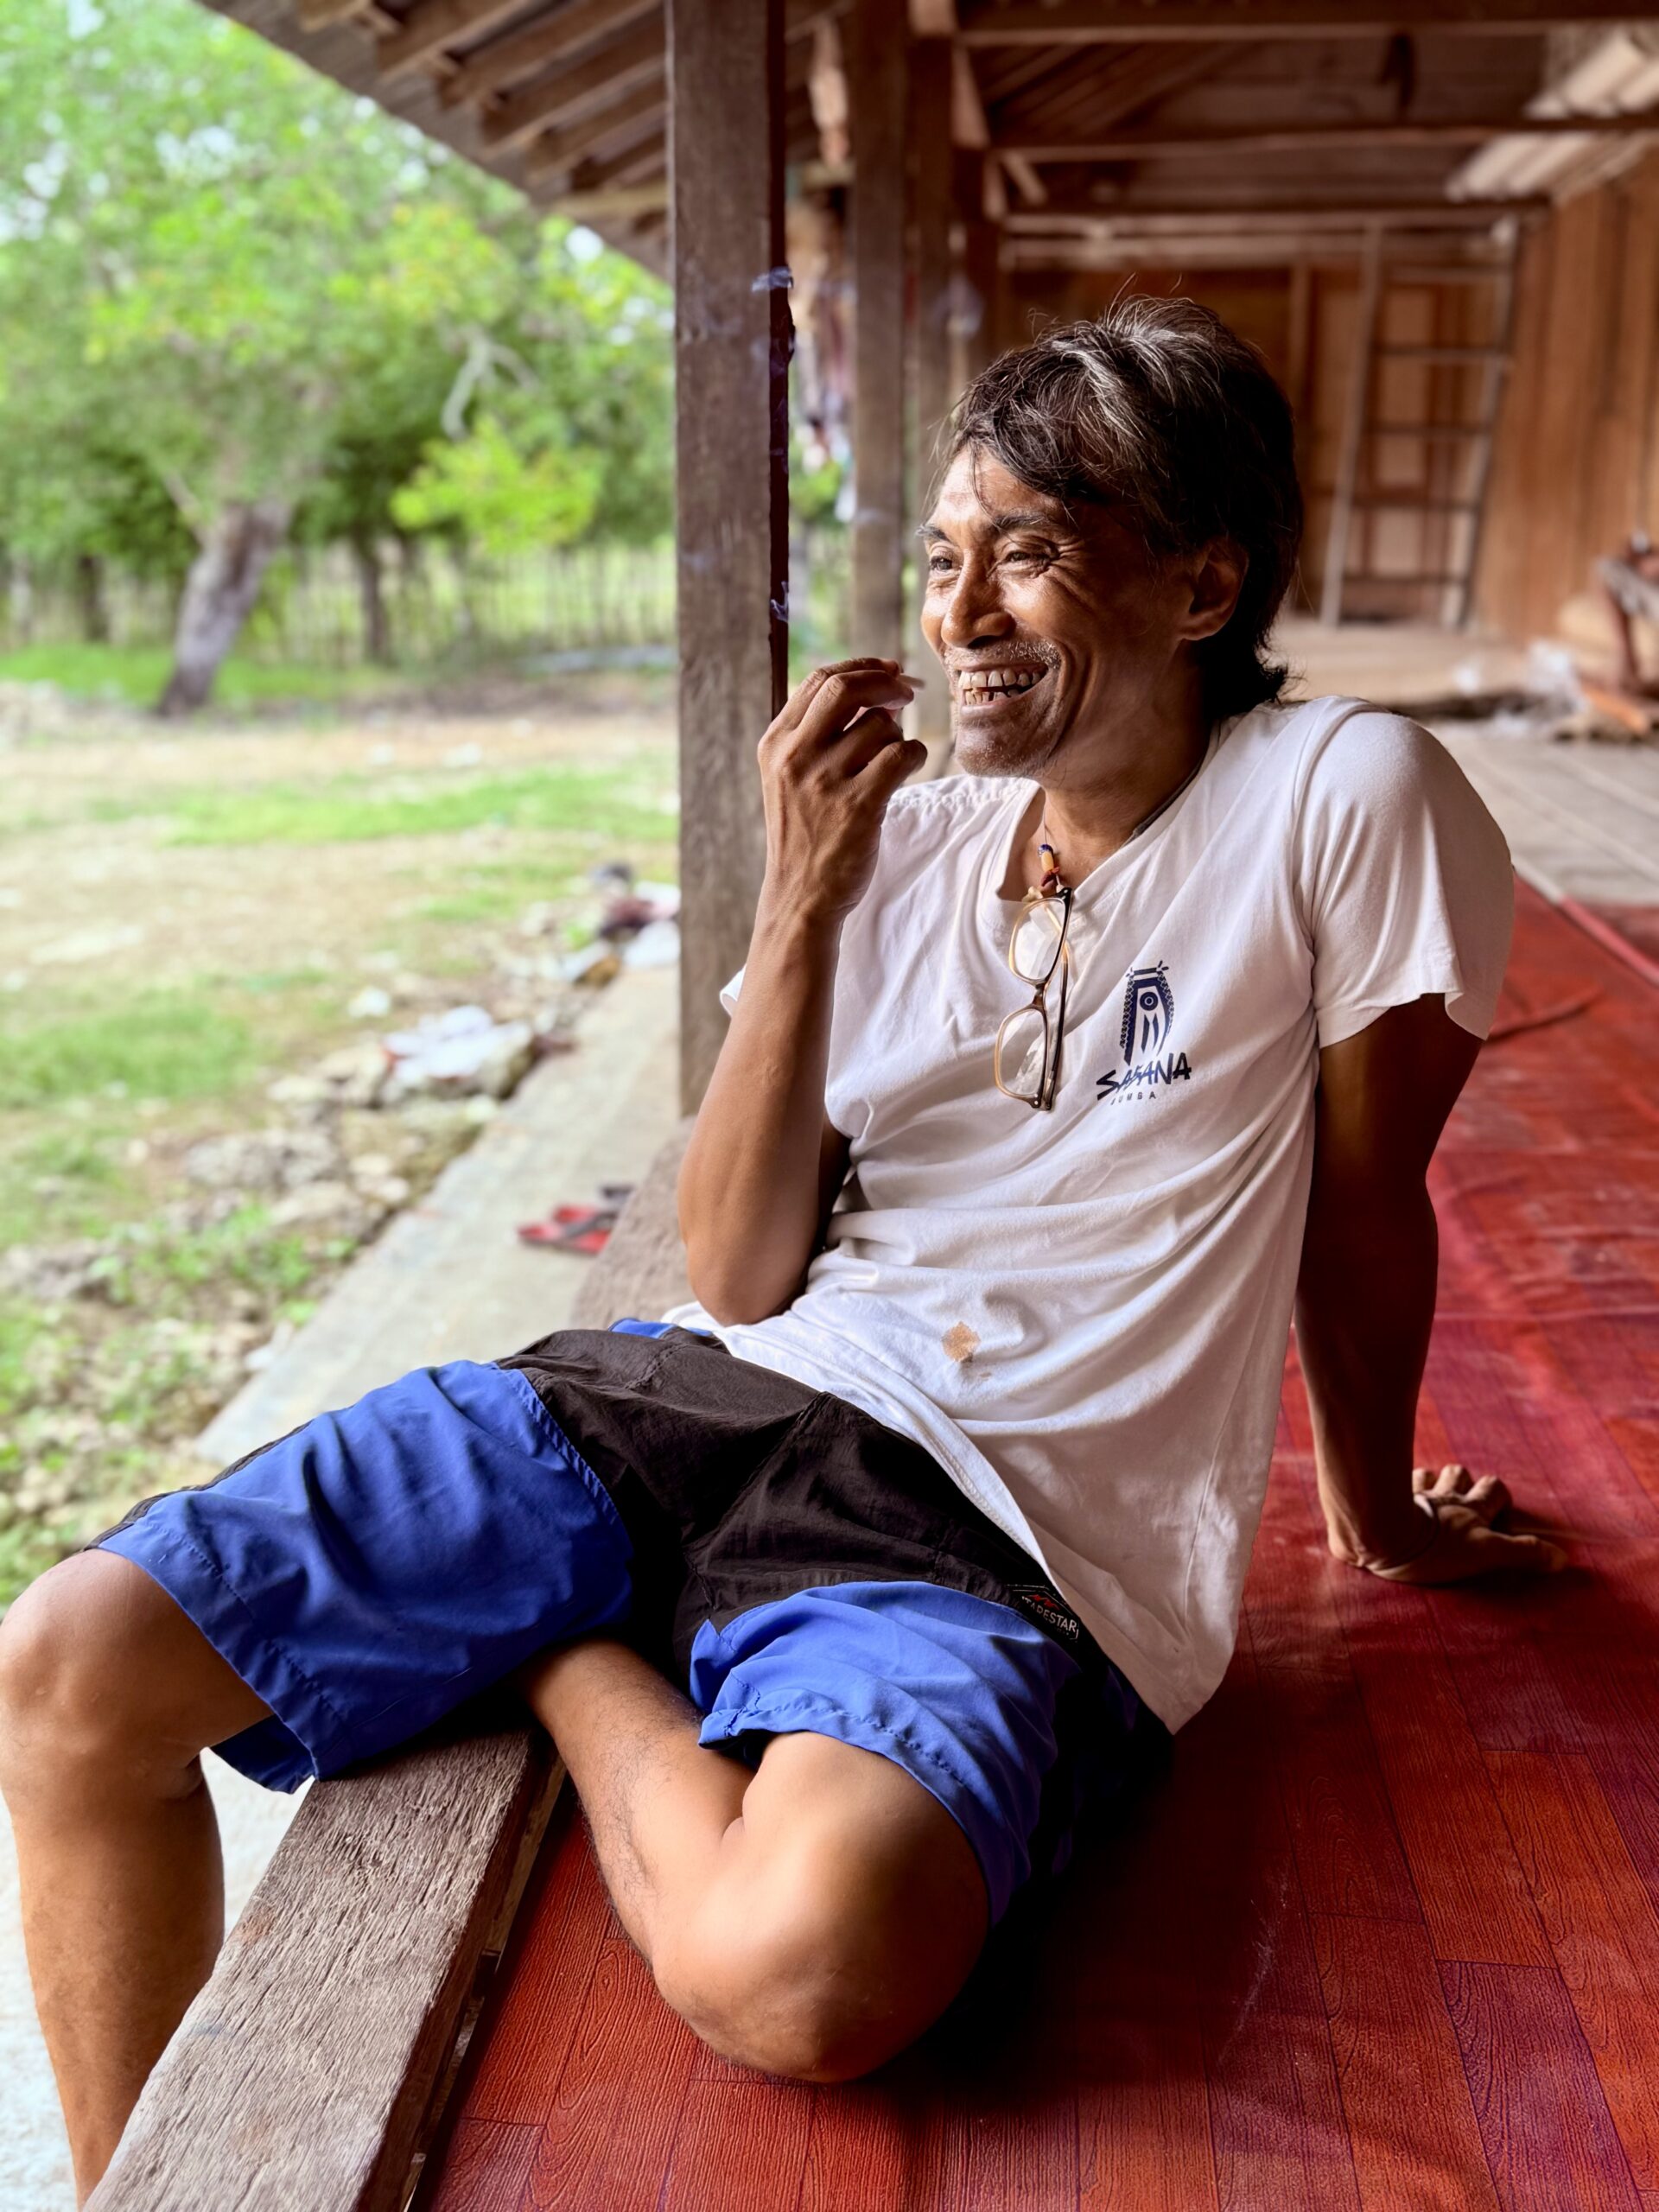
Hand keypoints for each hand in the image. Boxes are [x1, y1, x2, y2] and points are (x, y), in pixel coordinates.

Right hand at [756, 658, 929, 923]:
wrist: (800, 896)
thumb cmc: (804, 835)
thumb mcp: (788, 778)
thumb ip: (815, 734)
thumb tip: (871, 688)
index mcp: (776, 744)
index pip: (820, 679)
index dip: (861, 668)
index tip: (889, 670)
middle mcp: (795, 756)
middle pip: (847, 688)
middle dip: (885, 682)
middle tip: (908, 691)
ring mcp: (825, 781)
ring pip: (880, 726)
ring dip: (898, 735)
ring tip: (890, 760)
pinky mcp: (858, 805)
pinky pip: (902, 755)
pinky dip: (915, 755)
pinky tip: (907, 769)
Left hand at [1364, 1463, 1567, 1583]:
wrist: (1381, 1536)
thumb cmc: (1436, 1548)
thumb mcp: (1486, 1554)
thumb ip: (1523, 1555)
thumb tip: (1563, 1560)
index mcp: (1468, 1508)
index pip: (1494, 1488)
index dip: (1499, 1496)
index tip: (1498, 1514)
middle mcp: (1442, 1495)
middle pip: (1458, 1473)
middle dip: (1462, 1483)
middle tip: (1459, 1503)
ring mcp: (1411, 1494)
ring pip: (1425, 1474)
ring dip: (1428, 1482)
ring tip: (1425, 1499)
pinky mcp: (1382, 1500)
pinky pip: (1388, 1483)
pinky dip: (1391, 1488)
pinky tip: (1387, 1499)